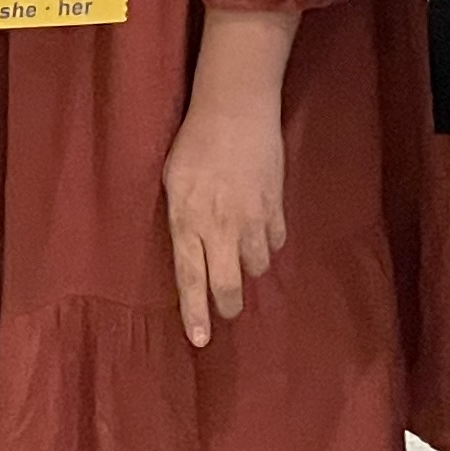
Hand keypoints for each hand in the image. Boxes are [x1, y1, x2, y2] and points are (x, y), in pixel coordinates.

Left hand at [165, 97, 286, 347]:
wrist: (236, 110)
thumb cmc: (195, 141)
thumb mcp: (173, 179)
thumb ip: (180, 219)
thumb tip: (187, 249)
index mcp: (187, 220)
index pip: (190, 279)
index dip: (195, 313)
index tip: (200, 340)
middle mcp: (220, 226)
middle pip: (228, 285)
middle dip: (229, 304)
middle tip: (229, 307)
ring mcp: (252, 219)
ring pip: (257, 266)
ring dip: (249, 265)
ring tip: (241, 248)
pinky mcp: (276, 208)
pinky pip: (276, 241)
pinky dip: (268, 241)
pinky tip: (260, 225)